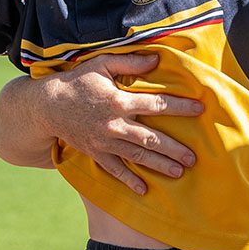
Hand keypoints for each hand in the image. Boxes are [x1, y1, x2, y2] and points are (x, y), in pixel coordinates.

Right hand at [40, 52, 201, 194]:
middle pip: (151, 138)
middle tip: (193, 157)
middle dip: (174, 148)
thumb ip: (130, 62)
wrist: (48, 106)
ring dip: (159, 165)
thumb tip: (157, 59)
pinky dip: (129, 181)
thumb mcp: (102, 64)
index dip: (180, 106)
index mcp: (119, 101)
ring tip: (179, 172)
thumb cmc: (78, 81)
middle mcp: (115, 124)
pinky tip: (144, 190)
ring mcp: (105, 142)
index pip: (157, 104)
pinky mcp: (96, 153)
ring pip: (137, 156)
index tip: (200, 109)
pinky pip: (115, 169)